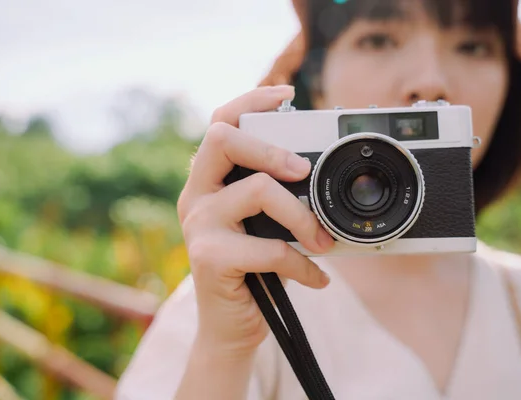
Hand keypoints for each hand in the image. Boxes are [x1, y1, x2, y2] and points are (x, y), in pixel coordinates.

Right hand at [177, 85, 334, 356]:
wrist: (231, 326)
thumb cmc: (253, 270)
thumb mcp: (264, 225)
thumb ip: (276, 196)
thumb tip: (317, 174)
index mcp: (209, 181)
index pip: (219, 123)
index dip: (250, 101)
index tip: (286, 95)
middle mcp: (196, 196)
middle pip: (224, 140)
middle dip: (271, 149)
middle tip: (304, 172)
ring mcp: (198, 225)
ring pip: (258, 192)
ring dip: (302, 217)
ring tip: (324, 242)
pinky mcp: (208, 258)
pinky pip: (270, 248)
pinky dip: (303, 265)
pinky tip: (317, 278)